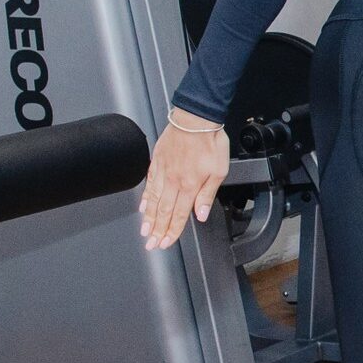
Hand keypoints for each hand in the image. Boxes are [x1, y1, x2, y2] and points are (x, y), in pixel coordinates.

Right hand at [138, 112, 229, 249]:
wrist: (195, 118)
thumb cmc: (210, 141)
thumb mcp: (219, 170)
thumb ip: (207, 195)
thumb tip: (200, 214)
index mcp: (189, 185)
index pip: (178, 214)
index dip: (172, 231)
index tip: (165, 243)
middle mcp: (173, 180)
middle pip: (163, 211)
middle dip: (157, 230)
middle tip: (151, 244)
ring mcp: (163, 171)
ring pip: (153, 200)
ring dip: (148, 218)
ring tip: (144, 231)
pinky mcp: (157, 161)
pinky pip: (149, 183)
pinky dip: (145, 197)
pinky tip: (143, 206)